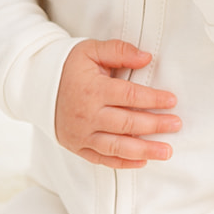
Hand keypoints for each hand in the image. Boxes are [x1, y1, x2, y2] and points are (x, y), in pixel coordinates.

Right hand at [54, 39, 179, 168]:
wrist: (37, 86)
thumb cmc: (69, 66)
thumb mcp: (92, 50)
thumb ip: (119, 51)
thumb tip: (147, 58)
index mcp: (92, 90)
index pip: (129, 96)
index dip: (153, 99)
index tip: (172, 100)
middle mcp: (87, 116)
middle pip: (127, 124)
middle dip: (155, 125)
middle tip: (176, 124)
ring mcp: (81, 135)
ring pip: (118, 147)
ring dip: (145, 150)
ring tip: (167, 151)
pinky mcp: (77, 147)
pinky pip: (103, 160)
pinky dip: (123, 163)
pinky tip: (143, 161)